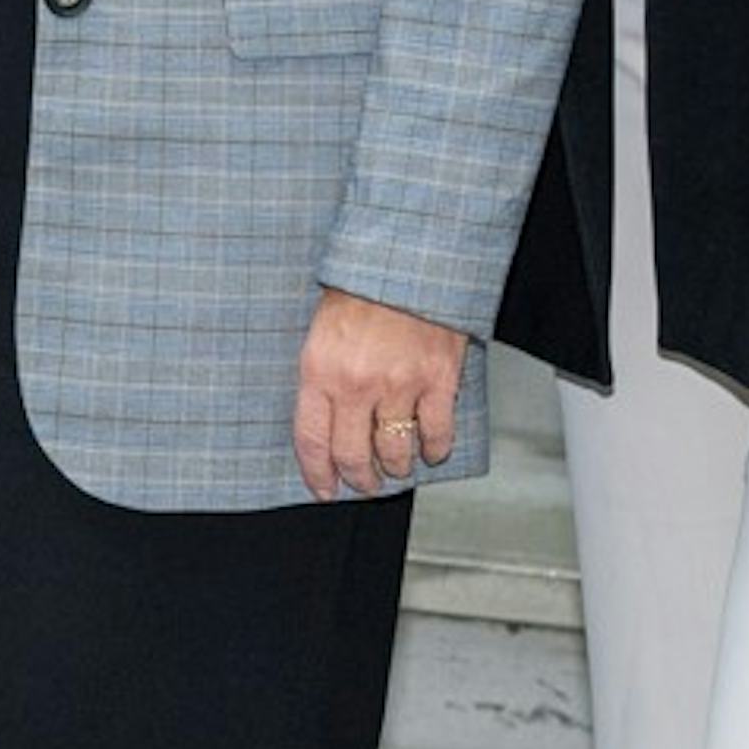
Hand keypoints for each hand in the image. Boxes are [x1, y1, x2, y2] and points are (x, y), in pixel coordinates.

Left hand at [293, 286, 467, 501]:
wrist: (406, 260)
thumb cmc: (359, 289)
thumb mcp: (321, 331)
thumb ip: (322, 376)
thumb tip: (324, 420)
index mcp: (319, 370)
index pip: (311, 439)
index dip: (317, 473)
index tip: (323, 488)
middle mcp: (356, 384)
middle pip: (353, 455)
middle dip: (359, 479)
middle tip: (363, 484)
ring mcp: (399, 385)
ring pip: (395, 451)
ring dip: (396, 467)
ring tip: (396, 468)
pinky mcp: (437, 380)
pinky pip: (436, 433)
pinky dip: (434, 450)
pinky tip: (431, 451)